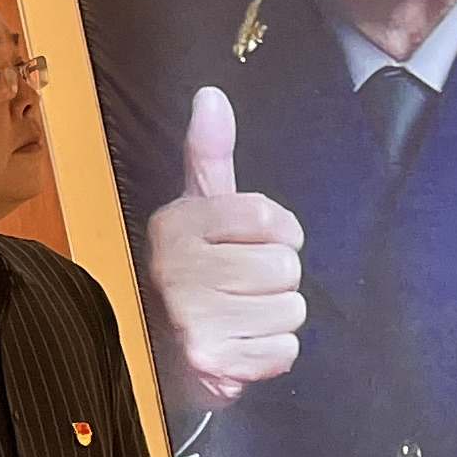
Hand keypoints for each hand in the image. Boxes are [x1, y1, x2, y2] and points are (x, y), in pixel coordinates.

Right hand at [143, 87, 308, 407]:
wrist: (165, 352)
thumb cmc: (199, 271)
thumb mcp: (203, 209)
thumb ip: (211, 154)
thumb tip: (210, 96)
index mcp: (178, 223)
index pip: (273, 219)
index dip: (279, 235)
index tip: (249, 245)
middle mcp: (175, 266)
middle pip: (286, 266)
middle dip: (277, 281)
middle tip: (242, 289)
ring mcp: (189, 316)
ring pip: (290, 309)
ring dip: (275, 319)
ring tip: (240, 318)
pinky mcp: (209, 361)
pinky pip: (283, 351)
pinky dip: (270, 355)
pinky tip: (241, 347)